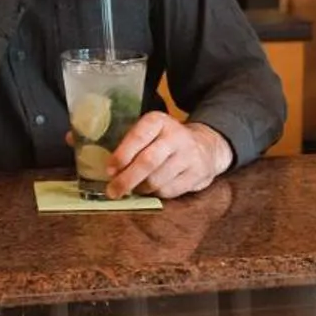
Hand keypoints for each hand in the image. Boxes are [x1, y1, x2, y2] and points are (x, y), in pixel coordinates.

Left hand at [105, 114, 232, 199]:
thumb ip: (131, 146)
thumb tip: (111, 172)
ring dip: (140, 188)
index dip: (121, 155)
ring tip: (134, 188)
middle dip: (126, 179)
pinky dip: (155, 194)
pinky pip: (169, 191)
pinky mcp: (197, 174)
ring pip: (157, 180)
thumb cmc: (166, 142)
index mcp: (159, 121)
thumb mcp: (150, 133)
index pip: (138, 137)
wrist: (206, 146)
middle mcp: (175, 136)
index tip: (109, 170)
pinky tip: (152, 189)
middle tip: (113, 191)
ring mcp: (189, 155)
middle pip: (148, 161)